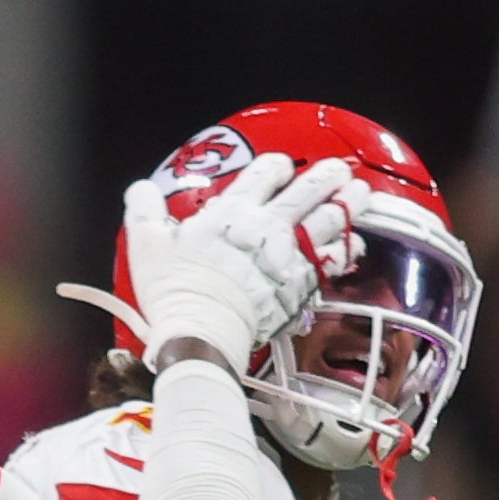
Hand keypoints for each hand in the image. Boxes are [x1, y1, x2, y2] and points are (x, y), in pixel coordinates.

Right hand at [126, 151, 358, 370]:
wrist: (202, 332)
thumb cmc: (174, 289)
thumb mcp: (146, 245)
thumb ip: (144, 211)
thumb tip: (138, 188)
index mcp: (232, 211)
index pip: (263, 173)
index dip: (276, 167)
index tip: (280, 169)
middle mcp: (267, 225)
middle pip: (307, 190)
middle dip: (327, 176)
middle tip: (340, 170)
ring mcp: (289, 253)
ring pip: (329, 218)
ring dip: (348, 203)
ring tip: (360, 193)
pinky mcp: (302, 282)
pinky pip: (334, 258)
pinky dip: (348, 248)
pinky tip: (354, 244)